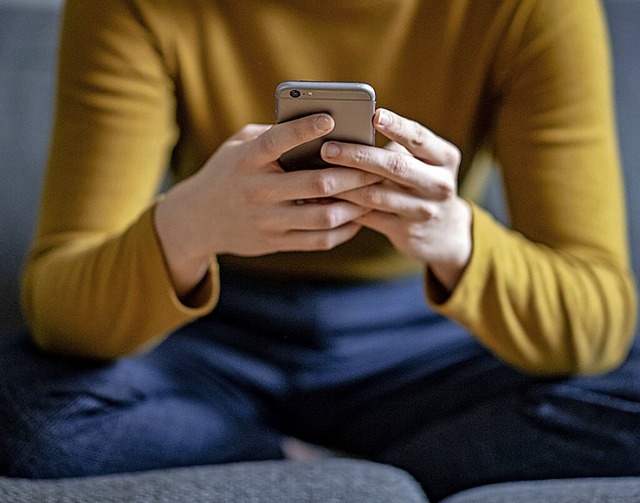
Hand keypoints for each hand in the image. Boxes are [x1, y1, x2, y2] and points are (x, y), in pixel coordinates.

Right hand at [155, 114, 381, 296]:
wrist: (196, 220)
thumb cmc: (227, 173)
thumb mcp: (238, 146)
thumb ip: (271, 135)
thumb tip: (317, 127)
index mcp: (246, 160)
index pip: (277, 141)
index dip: (305, 129)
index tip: (332, 118)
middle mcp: (257, 191)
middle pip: (315, 184)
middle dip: (353, 175)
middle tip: (377, 165)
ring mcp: (266, 221)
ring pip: (323, 217)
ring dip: (355, 205)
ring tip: (374, 192)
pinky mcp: (274, 243)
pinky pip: (318, 241)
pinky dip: (344, 230)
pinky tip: (357, 218)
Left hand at [321, 108, 471, 291]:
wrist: (445, 232)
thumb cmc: (423, 183)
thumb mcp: (424, 163)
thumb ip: (398, 149)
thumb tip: (349, 131)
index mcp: (445, 158)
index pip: (419, 138)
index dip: (397, 126)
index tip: (375, 115)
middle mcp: (439, 184)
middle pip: (395, 166)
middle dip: (358, 156)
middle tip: (328, 149)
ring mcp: (423, 210)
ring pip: (376, 195)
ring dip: (344, 184)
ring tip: (318, 174)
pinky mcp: (405, 231)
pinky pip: (368, 217)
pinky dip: (344, 207)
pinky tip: (324, 198)